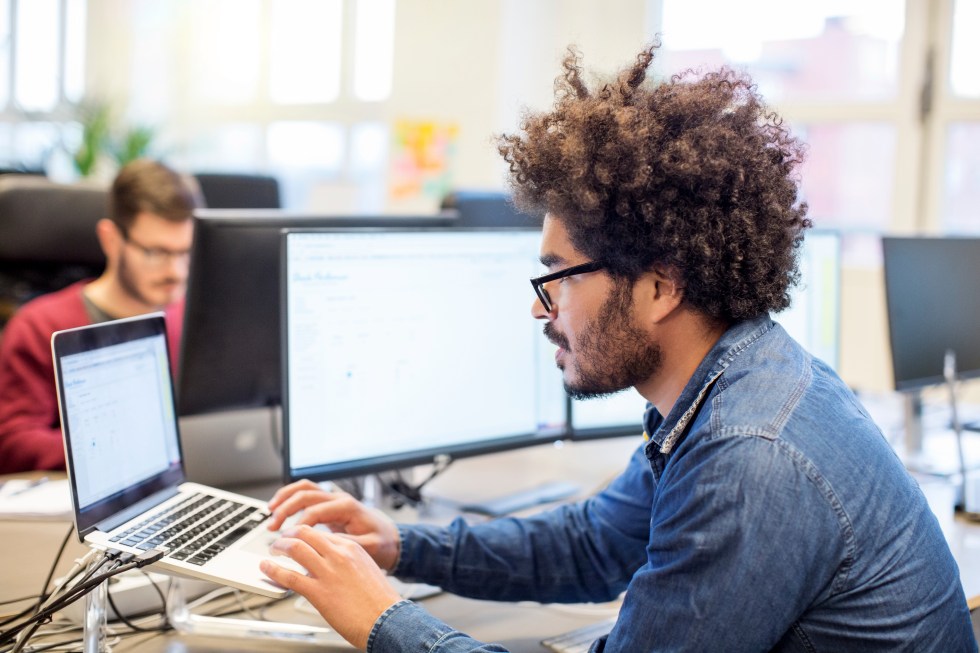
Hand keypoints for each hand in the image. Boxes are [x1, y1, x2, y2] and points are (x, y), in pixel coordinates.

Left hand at [261, 525, 402, 649]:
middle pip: (305, 532)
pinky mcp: (318, 592)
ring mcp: (328, 572)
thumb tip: (328, 565)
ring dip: (278, 547)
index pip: (321, 533)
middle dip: (288, 535)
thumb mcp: (366, 570)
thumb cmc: (380, 601)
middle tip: (280, 541)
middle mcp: (338, 555)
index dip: (304, 535)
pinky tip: (266, 569)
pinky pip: (289, 576)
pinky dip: (273, 570)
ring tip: (272, 551)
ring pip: (295, 548)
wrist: (387, 619)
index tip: (297, 539)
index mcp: (352, 548)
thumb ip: (347, 563)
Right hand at [267, 479, 399, 571]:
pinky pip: (307, 495)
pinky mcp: (330, 506)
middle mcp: (339, 499)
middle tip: (272, 526)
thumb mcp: (367, 547)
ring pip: (305, 489)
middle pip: (306, 495)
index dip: (298, 526)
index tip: (286, 541)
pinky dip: (291, 498)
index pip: (315, 511)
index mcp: (347, 507)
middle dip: (286, 509)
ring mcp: (334, 500)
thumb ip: (345, 543)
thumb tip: (322, 543)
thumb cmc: (381, 544)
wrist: (392, 540)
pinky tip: (280, 509)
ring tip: (270, 512)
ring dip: (285, 498)